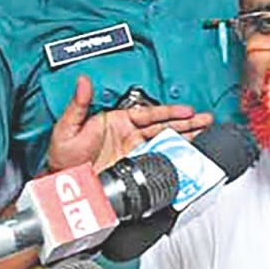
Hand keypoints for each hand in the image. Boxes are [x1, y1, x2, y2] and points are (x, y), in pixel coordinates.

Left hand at [47, 76, 213, 171]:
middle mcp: (130, 135)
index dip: (169, 112)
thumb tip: (83, 81)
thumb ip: (78, 104)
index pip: (150, 114)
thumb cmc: (64, 158)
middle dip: (187, 122)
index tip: (187, 111)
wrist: (64, 186)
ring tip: (205, 133)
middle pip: (164, 126)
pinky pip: (160, 159)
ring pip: (166, 141)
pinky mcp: (137, 167)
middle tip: (205, 119)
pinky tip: (189, 154)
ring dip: (186, 137)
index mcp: (118, 121)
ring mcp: (136, 152)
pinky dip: (175, 156)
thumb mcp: (68, 127)